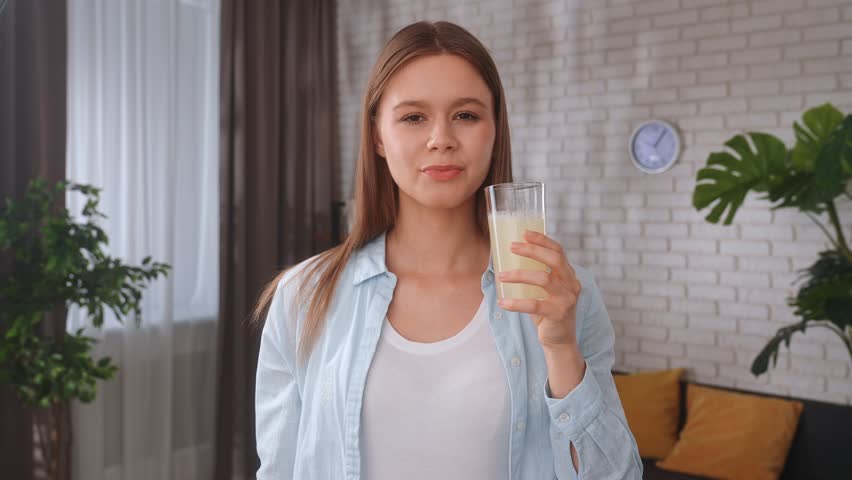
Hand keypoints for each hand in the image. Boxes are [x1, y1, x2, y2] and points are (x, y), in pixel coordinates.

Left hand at [496, 230, 580, 348]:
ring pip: (543, 279)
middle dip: (532, 250)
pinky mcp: (558, 314)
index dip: (542, 240)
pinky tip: (502, 302)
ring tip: (501, 275)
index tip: (524, 233)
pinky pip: (534, 305)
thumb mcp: (546, 290)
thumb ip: (536, 274)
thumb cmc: (548, 311)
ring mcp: (566, 299)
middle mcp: (571, 284)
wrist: (560, 340)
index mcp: (569, 275)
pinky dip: (516, 303)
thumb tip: (508, 258)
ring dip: (519, 274)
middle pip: (554, 259)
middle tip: (511, 247)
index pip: (558, 251)